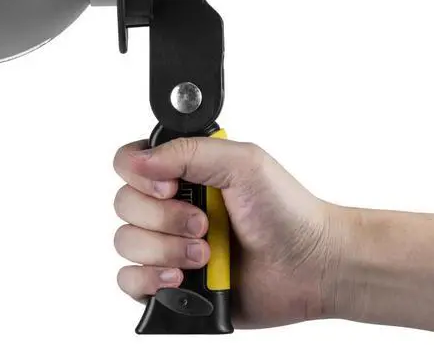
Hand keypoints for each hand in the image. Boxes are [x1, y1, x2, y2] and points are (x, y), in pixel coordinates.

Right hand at [113, 136, 354, 327]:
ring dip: (165, 250)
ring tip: (204, 254)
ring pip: (126, 243)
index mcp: (186, 169)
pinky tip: (182, 278)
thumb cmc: (286, 211)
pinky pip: (129, 281)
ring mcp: (169, 243)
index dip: (140, 174)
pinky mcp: (170, 282)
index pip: (130, 161)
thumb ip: (189, 151)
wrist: (309, 266)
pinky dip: (151, 280)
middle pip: (124, 204)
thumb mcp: (243, 162)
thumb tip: (140, 160)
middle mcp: (172, 203)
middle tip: (203, 223)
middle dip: (164, 218)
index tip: (171, 186)